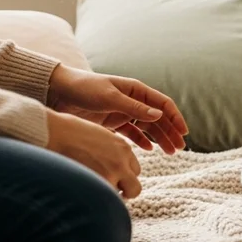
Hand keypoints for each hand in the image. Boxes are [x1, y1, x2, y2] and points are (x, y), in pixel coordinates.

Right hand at [45, 110, 142, 197]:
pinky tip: (82, 194)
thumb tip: (108, 165)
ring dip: (107, 198)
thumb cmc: (68, 131)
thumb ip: (110, 151)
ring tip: (90, 192)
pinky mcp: (96, 183)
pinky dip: (95, 201)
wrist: (53, 132)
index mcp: (123, 148)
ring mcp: (110, 174)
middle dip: (123, 193)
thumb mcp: (99, 135)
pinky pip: (102, 201)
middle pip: (135, 188)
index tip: (110, 179)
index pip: (135, 171)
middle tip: (106, 192)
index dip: (123, 177)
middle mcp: (121, 162)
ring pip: (118, 198)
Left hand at [47, 64, 187, 153]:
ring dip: (159, 139)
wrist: (58, 93)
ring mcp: (123, 112)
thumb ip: (134, 108)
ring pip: (148, 127)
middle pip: (159, 118)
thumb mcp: (110, 98)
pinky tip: (149, 150)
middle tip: (180, 148)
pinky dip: (142, 141)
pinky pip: (133, 133)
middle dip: (170, 132)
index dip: (176, 117)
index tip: (184, 132)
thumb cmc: (84, 89)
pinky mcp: (113, 122)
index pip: (163, 104)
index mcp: (136, 90)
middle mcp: (133, 100)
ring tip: (170, 153)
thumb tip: (159, 115)